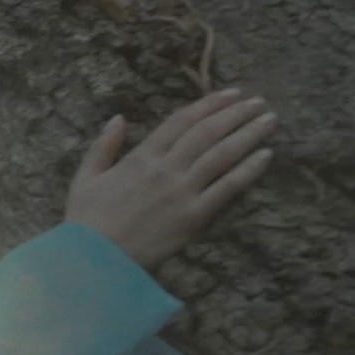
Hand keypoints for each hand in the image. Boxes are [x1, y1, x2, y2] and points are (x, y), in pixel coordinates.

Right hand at [65, 87, 279, 272]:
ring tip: (269, 120)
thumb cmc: (86, 222)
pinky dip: (248, 169)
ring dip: (249, 134)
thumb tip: (118, 118)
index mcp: (140, 157)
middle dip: (236, 114)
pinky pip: (227, 188)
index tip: (231, 94)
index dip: (208, 104)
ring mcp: (181, 192)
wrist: (94, 260)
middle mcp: (164, 169)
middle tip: (259, 102)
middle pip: (207, 132)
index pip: (181, 121)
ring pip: (222, 154)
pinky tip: (266, 155)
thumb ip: (102, 146)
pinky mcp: (194, 217)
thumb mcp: (84, 178)